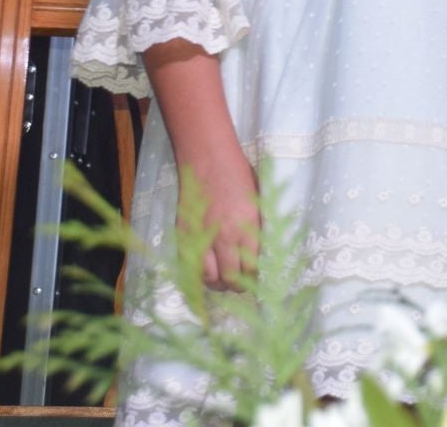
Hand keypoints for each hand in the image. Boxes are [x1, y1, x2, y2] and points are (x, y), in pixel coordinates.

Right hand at [180, 147, 259, 290]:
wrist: (208, 159)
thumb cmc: (239, 176)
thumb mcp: (258, 201)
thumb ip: (259, 229)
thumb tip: (263, 253)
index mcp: (248, 227)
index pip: (253, 268)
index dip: (255, 278)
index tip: (257, 278)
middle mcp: (225, 236)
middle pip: (231, 279)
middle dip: (237, 286)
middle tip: (240, 284)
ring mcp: (202, 237)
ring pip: (209, 278)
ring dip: (217, 283)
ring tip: (222, 280)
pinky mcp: (184, 235)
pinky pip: (189, 267)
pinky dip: (197, 274)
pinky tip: (206, 271)